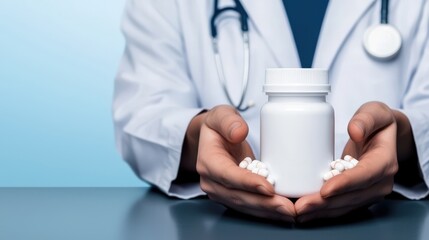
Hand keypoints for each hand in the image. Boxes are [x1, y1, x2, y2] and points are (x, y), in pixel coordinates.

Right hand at [195, 105, 295, 221]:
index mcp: (207, 161)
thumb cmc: (219, 125)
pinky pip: (249, 207)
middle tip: (288, 207)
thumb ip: (229, 121)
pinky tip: (282, 212)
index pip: (228, 175)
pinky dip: (266, 211)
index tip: (269, 188)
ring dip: (267, 211)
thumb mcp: (221, 115)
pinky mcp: (230, 197)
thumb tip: (239, 132)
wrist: (214, 137)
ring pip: (244, 205)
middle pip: (238, 196)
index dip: (248, 183)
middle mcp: (211, 181)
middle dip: (264, 204)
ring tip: (289, 212)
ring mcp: (219, 192)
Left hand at [295, 101, 398, 222]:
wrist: (382, 134)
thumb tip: (355, 130)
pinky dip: (323, 211)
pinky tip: (306, 213)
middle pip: (352, 197)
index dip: (345, 184)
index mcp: (385, 161)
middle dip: (326, 204)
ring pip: (345, 205)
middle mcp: (380, 181)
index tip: (324, 190)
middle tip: (301, 206)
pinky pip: (341, 206)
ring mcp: (370, 192)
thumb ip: (366, 119)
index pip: (365, 175)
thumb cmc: (376, 122)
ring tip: (299, 212)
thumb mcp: (375, 112)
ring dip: (322, 212)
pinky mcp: (359, 196)